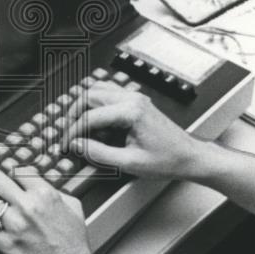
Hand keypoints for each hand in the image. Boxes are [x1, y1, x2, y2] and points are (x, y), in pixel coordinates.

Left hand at [0, 168, 103, 253]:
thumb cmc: (74, 244)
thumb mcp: (74, 208)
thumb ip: (54, 192)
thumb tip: (38, 185)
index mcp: (47, 194)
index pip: (19, 170)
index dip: (12, 172)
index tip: (9, 176)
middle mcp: (29, 206)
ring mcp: (14, 225)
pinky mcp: (3, 243)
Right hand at [62, 83, 199, 180]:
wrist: (189, 156)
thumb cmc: (167, 160)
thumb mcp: (130, 163)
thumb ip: (99, 153)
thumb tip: (76, 145)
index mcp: (132, 112)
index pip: (90, 116)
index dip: (72, 132)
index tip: (65, 146)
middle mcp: (133, 99)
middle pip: (90, 95)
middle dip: (74, 115)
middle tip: (67, 135)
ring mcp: (136, 98)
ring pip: (99, 90)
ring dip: (84, 107)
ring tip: (79, 130)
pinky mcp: (137, 102)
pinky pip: (110, 95)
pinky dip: (97, 105)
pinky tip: (96, 125)